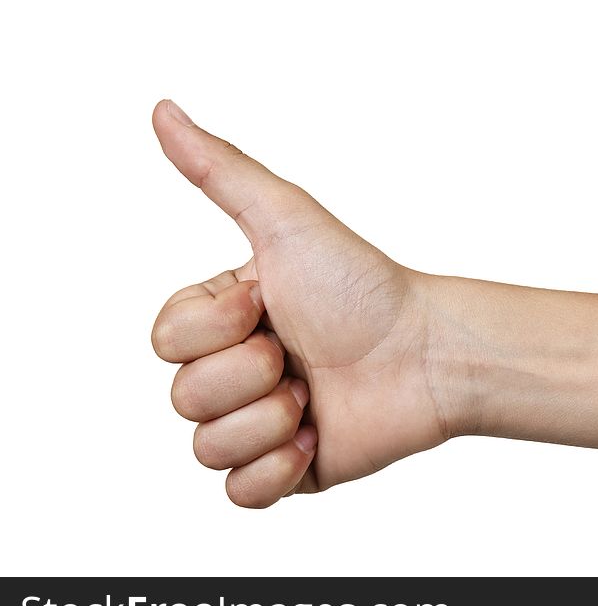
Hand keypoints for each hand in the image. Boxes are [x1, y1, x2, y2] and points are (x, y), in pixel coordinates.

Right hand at [151, 100, 450, 506]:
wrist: (428, 352)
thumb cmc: (364, 285)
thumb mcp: (286, 219)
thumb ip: (220, 170)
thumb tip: (162, 112)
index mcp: (222, 319)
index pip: (165, 342)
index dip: (216, 329)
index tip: (270, 302)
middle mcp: (235, 371)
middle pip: (183, 399)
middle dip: (249, 375)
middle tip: (300, 354)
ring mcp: (259, 423)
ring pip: (207, 447)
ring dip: (268, 420)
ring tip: (315, 394)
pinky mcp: (288, 470)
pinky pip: (238, 493)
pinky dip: (274, 471)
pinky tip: (315, 439)